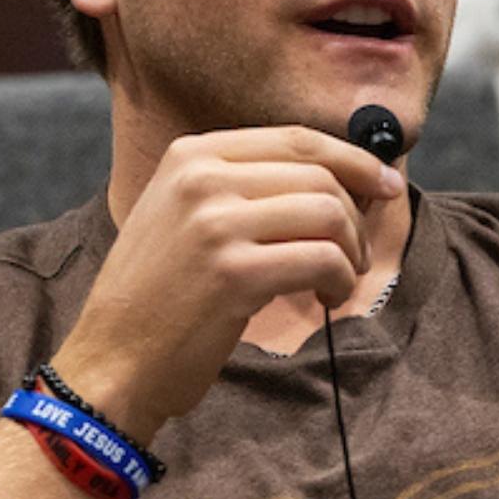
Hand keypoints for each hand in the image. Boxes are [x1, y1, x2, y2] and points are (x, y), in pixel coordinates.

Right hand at [56, 127, 402, 441]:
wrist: (112, 359)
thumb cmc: (164, 292)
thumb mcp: (187, 214)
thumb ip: (249, 184)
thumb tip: (347, 172)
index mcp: (191, 155)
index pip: (298, 139)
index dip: (355, 160)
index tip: (386, 184)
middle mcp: (200, 179)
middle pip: (321, 176)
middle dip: (356, 217)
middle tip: (356, 255)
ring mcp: (215, 223)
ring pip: (330, 213)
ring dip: (351, 252)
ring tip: (339, 279)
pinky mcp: (234, 272)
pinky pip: (324, 259)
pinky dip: (341, 280)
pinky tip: (326, 297)